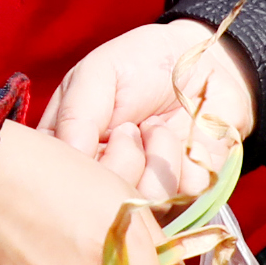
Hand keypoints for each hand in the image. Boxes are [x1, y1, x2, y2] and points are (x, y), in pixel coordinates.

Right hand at [42, 20, 257, 200]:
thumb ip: (76, 114)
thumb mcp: (97, 73)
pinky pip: (187, 194)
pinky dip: (189, 161)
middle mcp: (108, 181)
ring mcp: (147, 191)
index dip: (85, 171)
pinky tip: (186, 140)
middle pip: (106, 205)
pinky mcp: (188, 193)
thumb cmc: (141, 63)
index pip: (64, 189)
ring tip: (157, 127)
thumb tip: (72, 158)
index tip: (106, 134)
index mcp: (74, 155)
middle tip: (131, 126)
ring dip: (159, 155)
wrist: (201, 59)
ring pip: (148, 202)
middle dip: (124, 160)